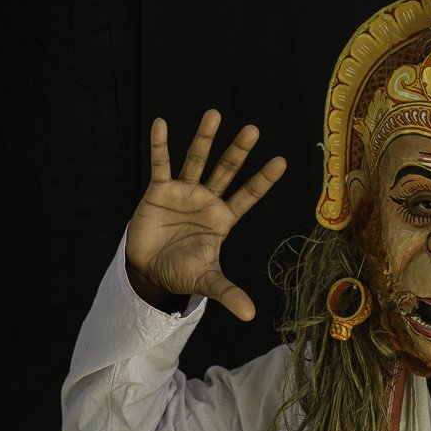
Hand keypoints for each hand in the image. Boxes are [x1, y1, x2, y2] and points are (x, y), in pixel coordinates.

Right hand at [125, 109, 285, 320]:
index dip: (263, 180)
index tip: (281, 161)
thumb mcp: (206, 281)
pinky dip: (160, 145)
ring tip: (215, 114)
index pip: (248, 196)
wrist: (148, 270)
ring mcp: (184, 192)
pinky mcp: (158, 190)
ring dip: (204, 138)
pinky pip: (160, 164)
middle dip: (239, 151)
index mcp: (223, 219)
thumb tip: (251, 316)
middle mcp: (207, 200)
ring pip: (197, 160)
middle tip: (254, 130)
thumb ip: (228, 292)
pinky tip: (161, 123)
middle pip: (226, 171)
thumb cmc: (182, 271)